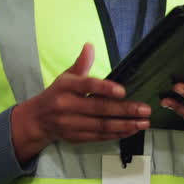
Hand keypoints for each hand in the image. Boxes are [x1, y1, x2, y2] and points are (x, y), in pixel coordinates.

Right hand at [10, 43, 150, 162]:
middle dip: (124, 110)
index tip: (123, 91)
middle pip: (99, 109)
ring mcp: (71, 124)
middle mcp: (67, 106)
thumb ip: (81, 64)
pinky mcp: (76, 137)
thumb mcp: (66, 76)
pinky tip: (131, 130)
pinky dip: (117, 134)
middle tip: (145, 109)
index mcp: (66, 87)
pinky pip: (99, 137)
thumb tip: (89, 46)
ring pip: (102, 126)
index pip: (87, 86)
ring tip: (143, 122)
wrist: (38, 120)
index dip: (105, 88)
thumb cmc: (57, 94)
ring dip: (125, 125)